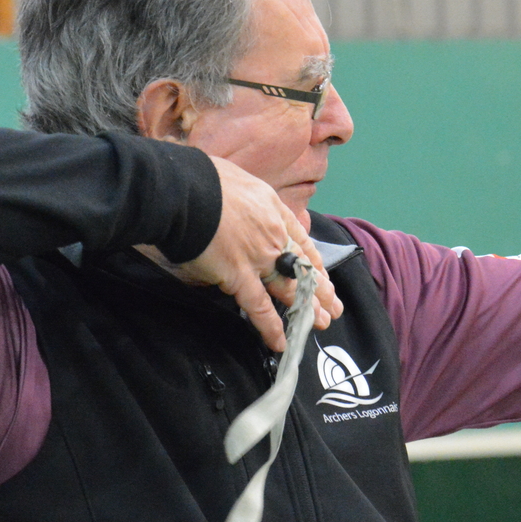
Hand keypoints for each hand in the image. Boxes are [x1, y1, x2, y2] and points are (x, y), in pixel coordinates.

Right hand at [147, 156, 342, 350]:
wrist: (186, 190)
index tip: (322, 273)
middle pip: (302, 266)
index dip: (312, 259)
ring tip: (323, 322)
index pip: (299, 238)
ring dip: (307, 308)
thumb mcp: (237, 180)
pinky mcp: (238, 276)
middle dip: (320, 288)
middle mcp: (272, 234)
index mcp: (272, 208)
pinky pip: (259, 307)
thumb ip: (245, 201)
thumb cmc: (203, 180)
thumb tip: (236, 213)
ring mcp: (259, 257)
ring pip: (289, 288)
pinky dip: (270, 327)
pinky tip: (281, 342)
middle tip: (334, 306)